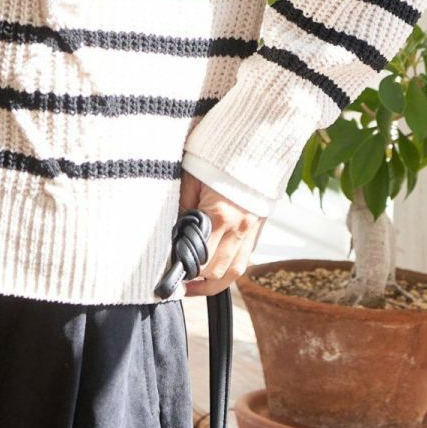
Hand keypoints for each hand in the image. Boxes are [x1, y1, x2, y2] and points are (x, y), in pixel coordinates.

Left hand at [177, 167, 268, 296]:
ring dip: (213, 282)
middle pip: (217, 271)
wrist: (251, 142)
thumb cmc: (214, 158)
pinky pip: (244, 259)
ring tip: (193, 284)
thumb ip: (182, 211)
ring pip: (234, 272)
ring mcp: (252, 230)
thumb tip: (172, 236)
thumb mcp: (190, 181)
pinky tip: (214, 270)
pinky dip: (229, 269)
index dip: (183, 271)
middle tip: (177, 282)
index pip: (200, 258)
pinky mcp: (258, 229)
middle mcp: (239, 227)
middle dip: (196, 280)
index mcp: (220, 215)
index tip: (168, 276)